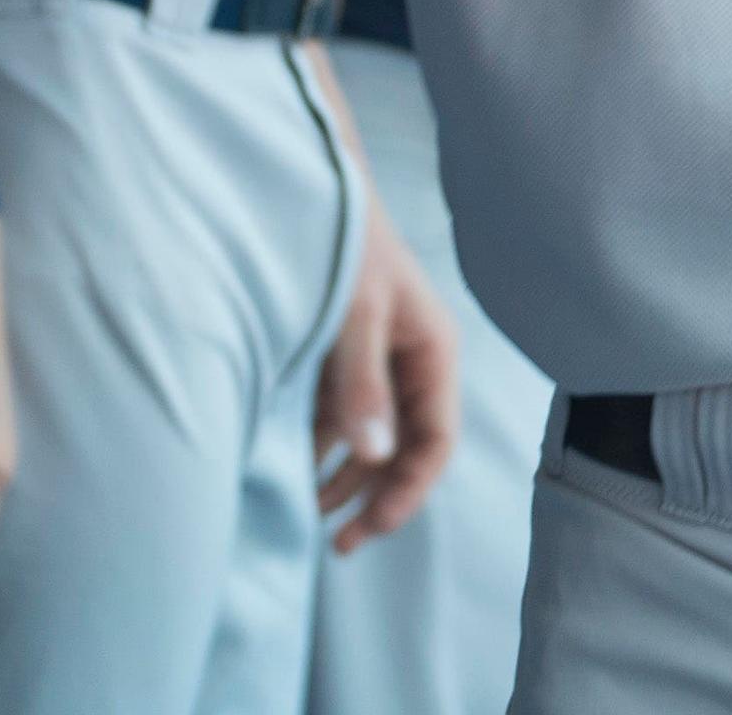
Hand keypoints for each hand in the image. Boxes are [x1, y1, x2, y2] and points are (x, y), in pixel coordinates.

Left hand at [313, 205, 459, 555]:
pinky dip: (324, 448)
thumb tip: (375, 456)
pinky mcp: (345, 357)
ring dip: (346, 479)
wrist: (306, 186)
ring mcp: (378, 361)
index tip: (369, 530)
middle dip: (376, 498)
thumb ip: (362, 384)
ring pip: (373, 437)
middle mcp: (412, 362)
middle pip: (406, 449)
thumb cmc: (342, 242)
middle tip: (338, 545)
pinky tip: (296, 470)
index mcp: (433, 352)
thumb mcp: (353, 315)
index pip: (435, 442)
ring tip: (309, 516)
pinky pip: (343, 416)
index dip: (407, 493)